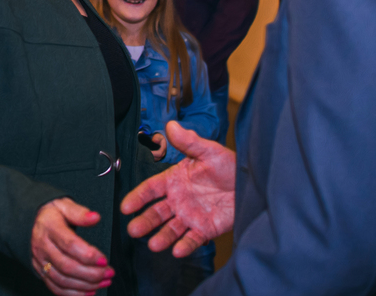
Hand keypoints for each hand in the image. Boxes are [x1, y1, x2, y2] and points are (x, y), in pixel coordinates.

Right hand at [31, 198, 112, 295]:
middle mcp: (43, 247)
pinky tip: (90, 292)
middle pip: (67, 266)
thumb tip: (95, 217)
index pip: (69, 244)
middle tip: (109, 272)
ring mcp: (40, 262)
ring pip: (62, 280)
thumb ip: (79, 212)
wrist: (29, 222)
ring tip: (105, 282)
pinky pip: (56, 288)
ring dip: (86, 285)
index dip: (88, 255)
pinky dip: (74, 294)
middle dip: (91, 273)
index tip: (104, 259)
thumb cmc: (51, 213)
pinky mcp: (41, 272)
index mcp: (49, 228)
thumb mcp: (63, 205)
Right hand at [121, 121, 234, 256]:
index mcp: (174, 180)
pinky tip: (177, 251)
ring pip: (171, 229)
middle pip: (156, 213)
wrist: (250, 183)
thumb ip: (189, 142)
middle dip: (144, 222)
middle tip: (133, 231)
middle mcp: (178, 200)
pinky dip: (184, 246)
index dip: (137, 197)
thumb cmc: (228, 165)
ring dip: (162, 237)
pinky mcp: (205, 229)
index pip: (150, 189)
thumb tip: (171, 125)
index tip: (125, 207)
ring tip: (154, 245)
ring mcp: (190, 216)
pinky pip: (192, 239)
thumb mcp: (209, 151)